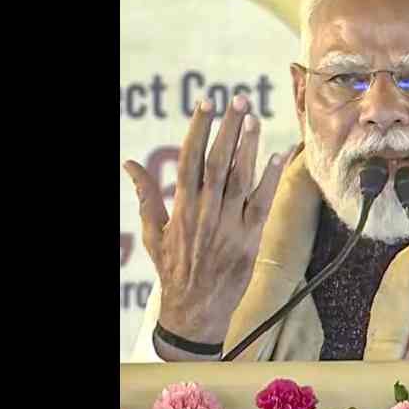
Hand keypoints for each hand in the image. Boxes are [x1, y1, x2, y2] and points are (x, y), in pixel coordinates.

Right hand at [123, 94, 291, 345]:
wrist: (195, 309)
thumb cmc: (173, 269)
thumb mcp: (154, 233)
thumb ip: (146, 195)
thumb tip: (129, 163)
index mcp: (181, 207)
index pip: (189, 158)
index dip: (198, 129)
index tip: (205, 103)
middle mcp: (206, 212)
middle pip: (217, 161)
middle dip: (228, 128)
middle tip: (238, 99)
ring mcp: (229, 225)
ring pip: (240, 178)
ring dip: (248, 146)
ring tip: (254, 118)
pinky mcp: (250, 238)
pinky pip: (263, 203)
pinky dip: (271, 178)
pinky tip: (280, 155)